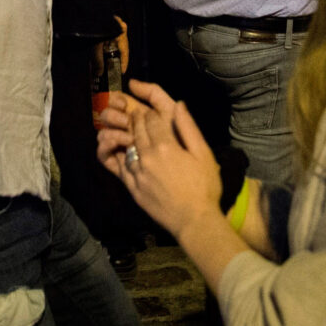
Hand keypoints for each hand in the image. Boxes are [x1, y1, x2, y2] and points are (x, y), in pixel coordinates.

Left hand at [97, 80, 222, 236]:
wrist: (194, 221)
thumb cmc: (204, 187)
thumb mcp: (203, 154)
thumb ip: (188, 127)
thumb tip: (179, 104)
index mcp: (165, 146)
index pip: (151, 119)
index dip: (151, 112)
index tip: (151, 110)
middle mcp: (147, 157)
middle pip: (136, 130)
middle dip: (137, 119)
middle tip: (138, 115)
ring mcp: (137, 174)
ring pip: (127, 146)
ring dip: (127, 135)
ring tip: (132, 132)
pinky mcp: (133, 189)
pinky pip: (121, 167)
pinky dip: (121, 156)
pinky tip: (127, 153)